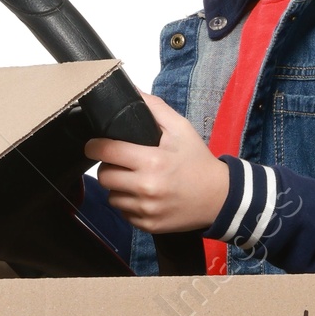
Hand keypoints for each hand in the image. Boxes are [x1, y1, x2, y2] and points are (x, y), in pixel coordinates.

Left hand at [85, 92, 230, 232]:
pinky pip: (124, 213)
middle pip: (104, 176)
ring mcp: (146, 209)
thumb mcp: (180, 128)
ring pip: (111, 196)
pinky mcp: (148, 225)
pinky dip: (129, 204)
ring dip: (118, 187)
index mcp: (152, 160)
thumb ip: (154, 108)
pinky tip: (144, 196)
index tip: (95, 144)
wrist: (219, 197)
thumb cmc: (197, 160)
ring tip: (135, 180)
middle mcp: (146, 187)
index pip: (106, 151)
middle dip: (109, 166)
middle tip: (122, 162)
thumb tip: (131, 90)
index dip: (95, 146)